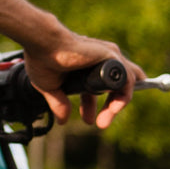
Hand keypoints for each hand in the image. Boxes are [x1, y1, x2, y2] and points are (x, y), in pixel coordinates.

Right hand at [21, 26, 145, 128]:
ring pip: (123, 85)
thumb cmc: (42, 59)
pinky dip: (123, 96)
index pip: (96, 87)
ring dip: (116, 105)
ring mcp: (106, 58)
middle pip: (114, 87)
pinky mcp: (112, 57)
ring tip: (103, 122)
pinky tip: (114, 109)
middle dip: (109, 107)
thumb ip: (59, 103)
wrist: (43, 44)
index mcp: (84, 65)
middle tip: (101, 124)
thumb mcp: (50, 86)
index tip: (89, 120)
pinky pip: (127, 81)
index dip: (92, 104)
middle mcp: (98, 60)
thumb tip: (62, 120)